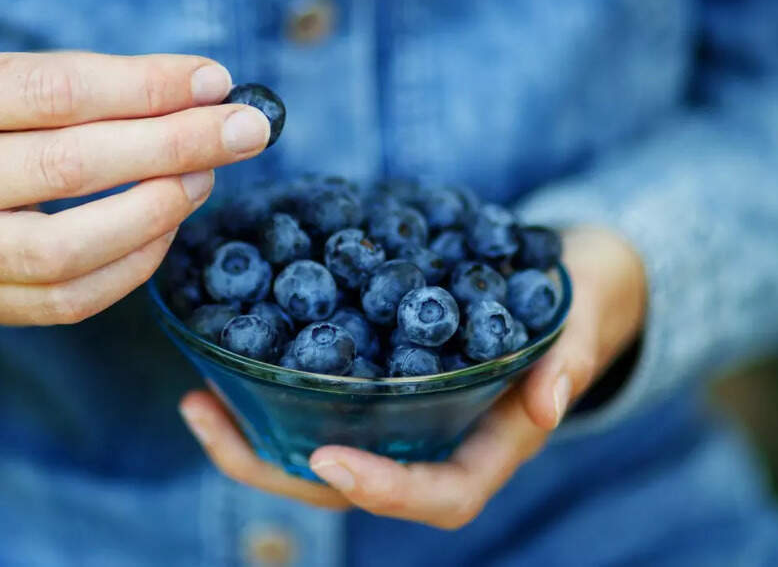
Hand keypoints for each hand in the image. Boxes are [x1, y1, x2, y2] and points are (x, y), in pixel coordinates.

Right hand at [0, 51, 269, 346]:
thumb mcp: (20, 85)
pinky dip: (136, 263)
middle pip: (68, 166)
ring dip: (156, 211)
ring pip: (68, 247)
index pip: (57, 90)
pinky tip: (169, 226)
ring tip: (203, 178)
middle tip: (241, 132)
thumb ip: (104, 88)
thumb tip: (210, 95)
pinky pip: (73, 297)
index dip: (146, 88)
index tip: (216, 84)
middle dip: (173, 146)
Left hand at [179, 226, 646, 527]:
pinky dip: (267, 397)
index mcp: (487, 449)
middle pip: (352, 489)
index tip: (330, 461)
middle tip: (211, 419)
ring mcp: (399, 424)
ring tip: (196, 401)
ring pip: (319, 456)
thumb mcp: (581, 319)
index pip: (438, 497)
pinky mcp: (374, 391)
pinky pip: (315, 410)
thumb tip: (553, 402)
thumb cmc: (576, 301)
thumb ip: (570, 357)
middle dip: (278, 470)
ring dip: (254, 440)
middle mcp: (433, 447)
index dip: (383, 490)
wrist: (559, 281)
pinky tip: (223, 366)